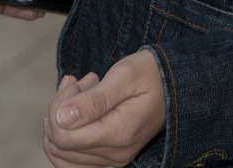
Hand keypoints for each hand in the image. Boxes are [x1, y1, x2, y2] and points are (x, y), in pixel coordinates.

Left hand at [43, 49, 166, 166]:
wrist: (174, 83)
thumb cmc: (149, 73)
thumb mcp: (124, 76)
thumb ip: (93, 100)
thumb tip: (60, 118)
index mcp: (119, 134)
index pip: (64, 136)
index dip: (58, 106)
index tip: (76, 81)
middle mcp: (115, 155)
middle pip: (60, 145)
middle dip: (60, 109)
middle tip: (80, 82)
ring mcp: (112, 160)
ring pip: (62, 153)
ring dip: (62, 121)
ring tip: (81, 93)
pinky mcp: (109, 158)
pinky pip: (73, 159)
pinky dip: (68, 133)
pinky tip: (77, 109)